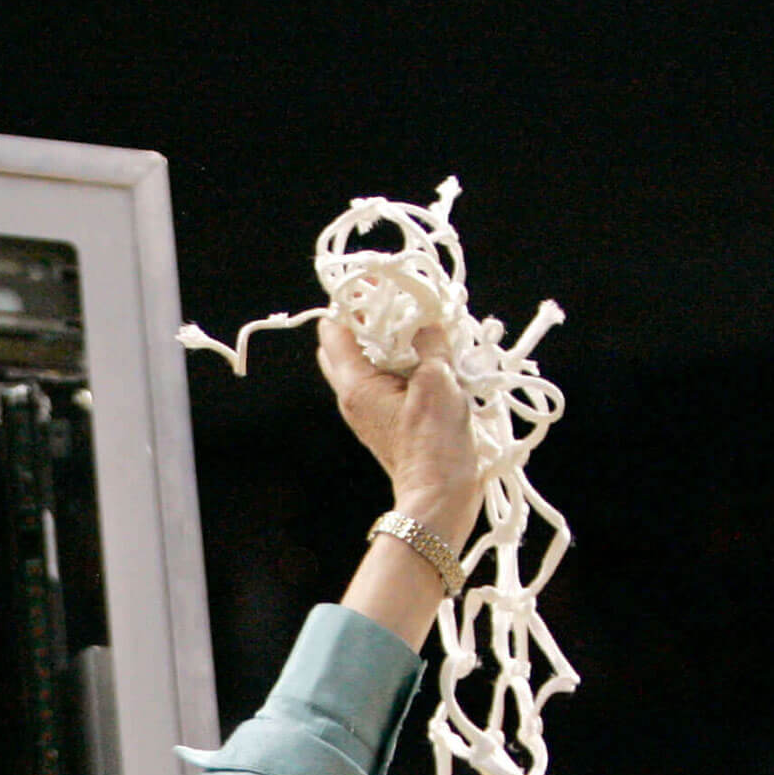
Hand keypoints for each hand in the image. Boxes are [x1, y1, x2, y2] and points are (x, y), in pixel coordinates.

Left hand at [317, 317, 480, 553]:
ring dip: (387, 339)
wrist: (439, 495)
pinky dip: (400, 360)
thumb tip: (427, 323)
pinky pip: (386, 378)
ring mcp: (367, 410)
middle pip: (344, 345)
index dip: (351, 300)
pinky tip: (427, 353)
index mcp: (355, 385)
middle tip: (396, 298)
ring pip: (366, 361)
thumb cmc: (434, 444)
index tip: (375, 279)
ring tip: (417, 321)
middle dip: (366, 317)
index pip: (334, 331)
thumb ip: (430, 343)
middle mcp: (353, 397)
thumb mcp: (437, 382)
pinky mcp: (385, 420)